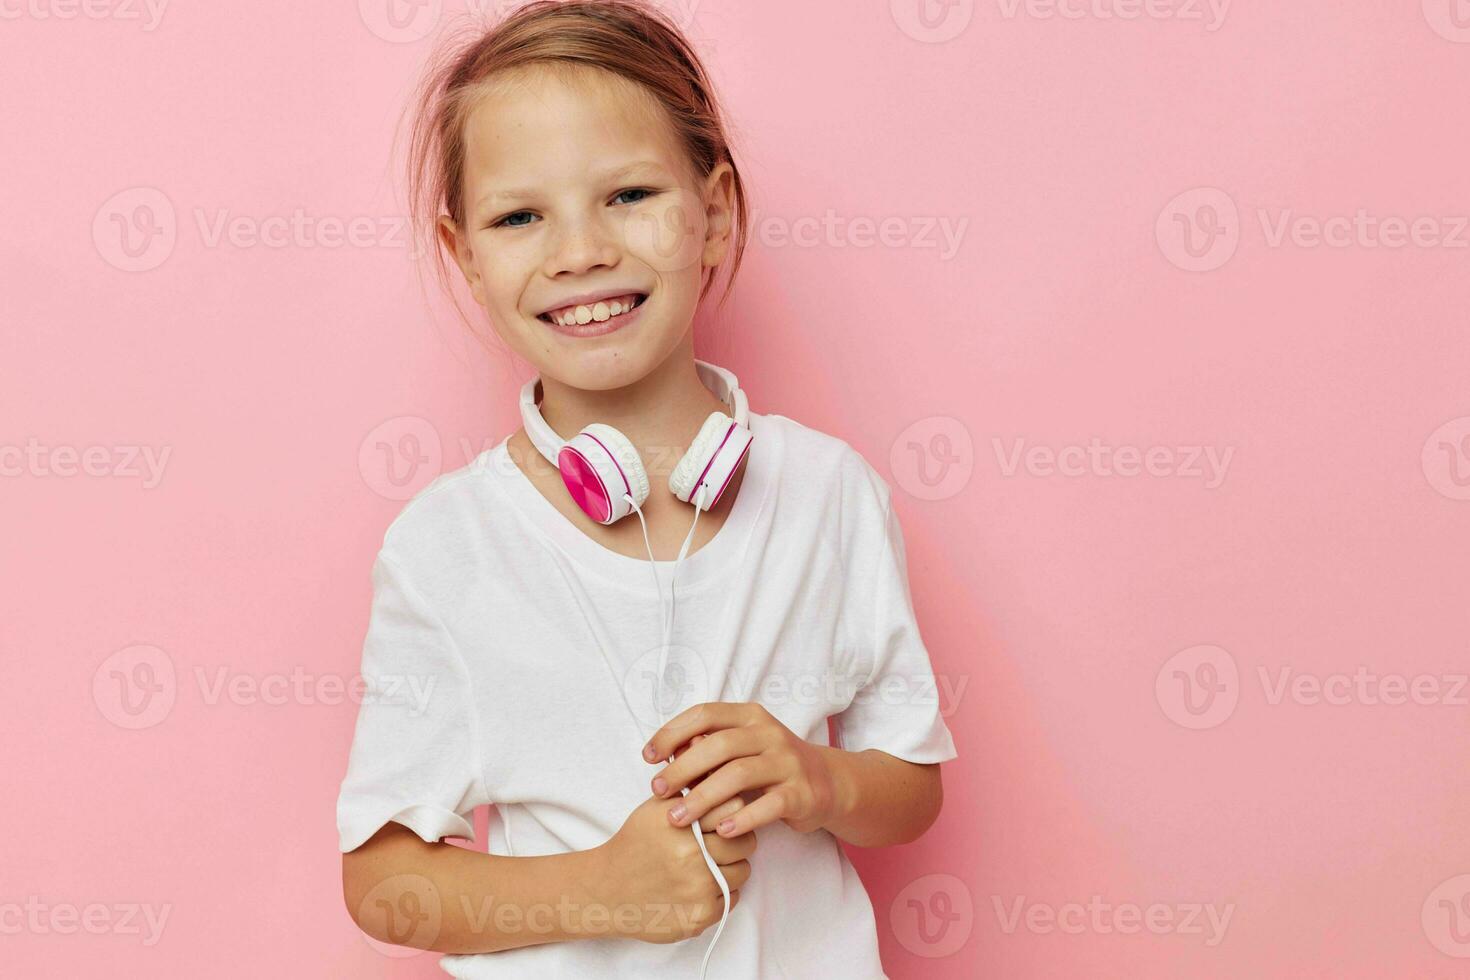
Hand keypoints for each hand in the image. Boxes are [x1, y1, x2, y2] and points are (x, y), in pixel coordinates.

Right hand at [592, 782, 755, 944]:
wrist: (607, 890)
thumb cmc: (635, 844)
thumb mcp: (655, 809)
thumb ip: (689, 794)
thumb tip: (724, 781)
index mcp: (681, 824)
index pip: (734, 808)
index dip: (731, 811)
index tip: (724, 817)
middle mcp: (691, 855)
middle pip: (745, 842)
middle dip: (737, 839)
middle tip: (723, 842)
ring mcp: (697, 888)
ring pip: (743, 871)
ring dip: (731, 867)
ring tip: (710, 865)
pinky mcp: (700, 916)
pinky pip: (733, 898)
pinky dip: (722, 892)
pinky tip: (701, 886)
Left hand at [643, 701, 843, 838]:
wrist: (827, 783)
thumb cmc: (770, 766)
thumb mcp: (742, 748)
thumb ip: (709, 748)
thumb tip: (665, 757)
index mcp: (750, 716)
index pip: (704, 714)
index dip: (672, 732)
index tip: (649, 756)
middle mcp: (769, 733)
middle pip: (719, 744)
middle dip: (683, 768)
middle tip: (658, 790)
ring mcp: (788, 762)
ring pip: (739, 775)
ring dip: (703, 797)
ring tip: (678, 818)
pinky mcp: (801, 793)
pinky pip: (768, 806)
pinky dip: (741, 819)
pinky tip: (720, 832)